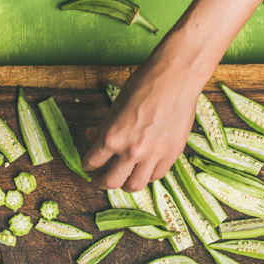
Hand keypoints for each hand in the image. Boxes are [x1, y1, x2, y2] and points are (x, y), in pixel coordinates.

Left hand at [82, 49, 206, 191]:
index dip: (87, 165)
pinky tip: (145, 171)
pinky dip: (148, 176)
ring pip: (135, 185)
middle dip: (103, 183)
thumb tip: (92, 136)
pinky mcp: (172, 154)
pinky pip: (157, 175)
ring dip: (126, 185)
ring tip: (124, 181)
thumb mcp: (117, 105)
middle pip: (112, 182)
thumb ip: (105, 126)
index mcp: (113, 137)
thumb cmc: (145, 85)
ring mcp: (153, 155)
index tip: (88, 166)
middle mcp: (131, 151)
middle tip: (101, 181)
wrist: (177, 78)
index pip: (93, 161)